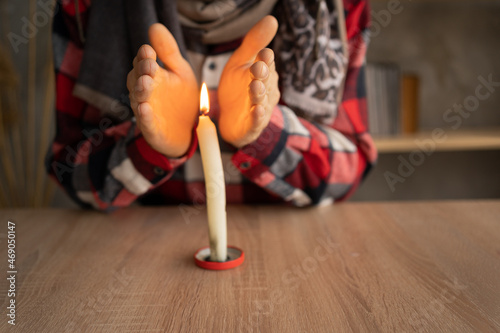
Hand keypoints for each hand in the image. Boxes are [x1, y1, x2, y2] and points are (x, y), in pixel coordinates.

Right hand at [127, 24, 197, 157]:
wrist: (189, 130)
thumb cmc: (181, 98)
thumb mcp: (180, 71)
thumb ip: (169, 52)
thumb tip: (154, 26)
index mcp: (151, 77)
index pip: (142, 63)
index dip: (144, 58)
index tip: (149, 51)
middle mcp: (145, 93)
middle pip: (136, 80)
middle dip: (141, 72)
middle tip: (149, 66)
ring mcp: (146, 111)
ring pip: (138, 100)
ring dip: (141, 91)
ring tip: (145, 83)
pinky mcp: (152, 130)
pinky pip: (146, 123)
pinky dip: (144, 117)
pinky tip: (145, 109)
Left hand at [218, 15, 279, 147]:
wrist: (229, 118)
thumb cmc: (237, 87)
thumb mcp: (240, 62)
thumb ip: (254, 43)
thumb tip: (272, 19)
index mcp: (264, 73)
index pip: (266, 63)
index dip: (265, 59)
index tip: (263, 53)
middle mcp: (266, 90)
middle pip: (265, 81)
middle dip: (262, 75)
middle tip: (258, 68)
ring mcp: (261, 108)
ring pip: (261, 100)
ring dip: (258, 93)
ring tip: (255, 86)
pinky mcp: (253, 125)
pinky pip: (256, 120)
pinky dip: (257, 116)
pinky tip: (257, 110)